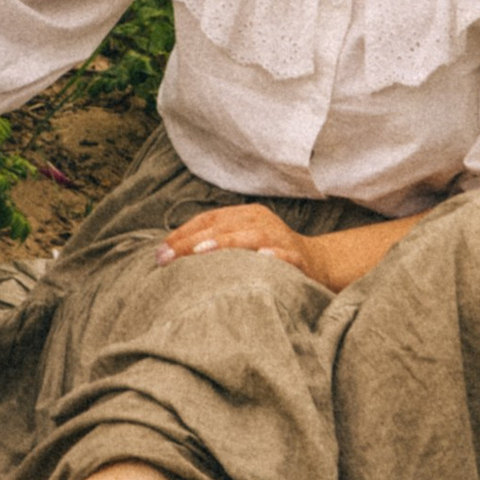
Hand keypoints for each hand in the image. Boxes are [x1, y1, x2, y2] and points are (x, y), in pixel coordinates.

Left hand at [154, 204, 320, 282]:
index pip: (208, 219)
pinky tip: (262, 259)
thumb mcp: (242, 243)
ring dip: (226, 244)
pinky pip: (285, 255)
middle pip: (223, 227)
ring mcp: (280, 237)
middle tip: (168, 257)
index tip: (160, 252)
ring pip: (251, 236)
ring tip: (203, 253)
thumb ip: (214, 245)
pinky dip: (273, 256)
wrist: (319, 264)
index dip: (183, 234)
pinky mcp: (298, 257)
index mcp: (244, 215)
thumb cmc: (269, 255)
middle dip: (193, 242)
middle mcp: (260, 221)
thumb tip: (170, 256)